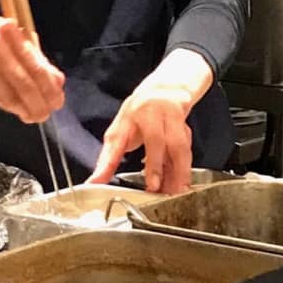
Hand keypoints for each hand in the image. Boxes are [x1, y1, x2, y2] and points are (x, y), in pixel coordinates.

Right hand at [0, 6, 64, 123]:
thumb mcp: (7, 34)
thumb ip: (31, 55)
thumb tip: (56, 80)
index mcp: (8, 31)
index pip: (35, 65)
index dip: (49, 87)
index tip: (57, 99)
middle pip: (24, 83)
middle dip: (40, 103)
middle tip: (48, 112)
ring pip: (10, 96)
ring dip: (26, 109)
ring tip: (36, 114)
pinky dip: (10, 107)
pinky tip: (18, 110)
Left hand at [86, 49, 213, 193]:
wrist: (166, 91)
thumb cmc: (140, 113)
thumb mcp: (121, 128)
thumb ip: (110, 156)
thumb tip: (96, 180)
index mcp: (129, 115)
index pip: (116, 138)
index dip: (108, 160)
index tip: (98, 180)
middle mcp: (152, 113)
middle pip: (155, 139)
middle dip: (155, 165)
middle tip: (153, 187)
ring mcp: (171, 118)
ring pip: (177, 146)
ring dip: (176, 171)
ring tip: (173, 191)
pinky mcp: (186, 127)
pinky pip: (186, 151)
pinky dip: (184, 169)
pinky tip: (181, 183)